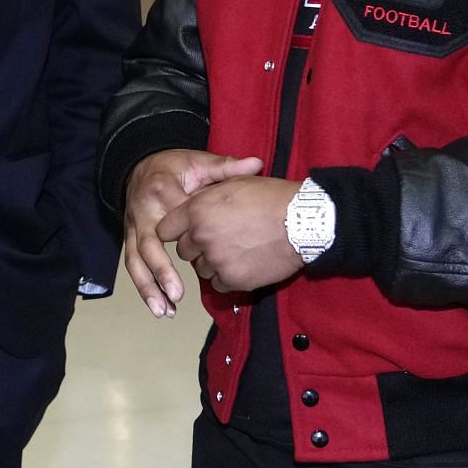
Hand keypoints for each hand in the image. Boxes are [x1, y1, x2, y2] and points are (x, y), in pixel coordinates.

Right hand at [122, 150, 264, 317]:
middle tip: (177, 294)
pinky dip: (144, 287)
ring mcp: (133, 227)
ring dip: (148, 287)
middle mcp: (142, 211)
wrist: (139, 165)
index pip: (176, 217)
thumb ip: (226, 167)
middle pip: (148, 244)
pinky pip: (133, 265)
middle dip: (161, 271)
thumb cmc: (174, 167)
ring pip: (135, 260)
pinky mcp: (130, 238)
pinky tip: (159, 306)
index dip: (190, 236)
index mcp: (162, 190)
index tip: (203, 255)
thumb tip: (256, 164)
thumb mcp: (198, 162)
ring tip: (164, 310)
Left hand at [156, 176, 303, 294]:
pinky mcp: (233, 279)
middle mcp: (201, 236)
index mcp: (196, 210)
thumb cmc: (270, 198)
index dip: (175, 230)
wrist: (301, 222)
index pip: (166, 228)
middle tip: (219, 238)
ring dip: (212, 262)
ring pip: (201, 269)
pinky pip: (218, 283)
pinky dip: (227, 276)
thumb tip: (196, 201)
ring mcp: (216, 260)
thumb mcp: (234, 183)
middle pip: (184, 251)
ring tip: (235, 250)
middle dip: (197, 246)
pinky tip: (244, 263)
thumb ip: (208, 195)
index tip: (185, 232)